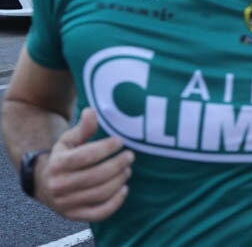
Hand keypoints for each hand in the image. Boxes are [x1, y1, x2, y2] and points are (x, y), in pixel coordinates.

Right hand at [36, 107, 133, 221]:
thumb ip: (82, 127)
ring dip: (118, 180)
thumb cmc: (64, 157)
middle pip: (95, 176)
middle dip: (117, 164)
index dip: (105, 148)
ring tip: (127, 169)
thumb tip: (92, 111)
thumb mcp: (68, 140)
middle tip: (130, 156)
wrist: (45, 184)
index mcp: (57, 164)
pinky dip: (114, 203)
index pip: (85, 156)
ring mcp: (66, 203)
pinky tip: (124, 189)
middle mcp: (59, 186)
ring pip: (99, 194)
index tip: (119, 141)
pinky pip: (98, 213)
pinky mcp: (75, 215)